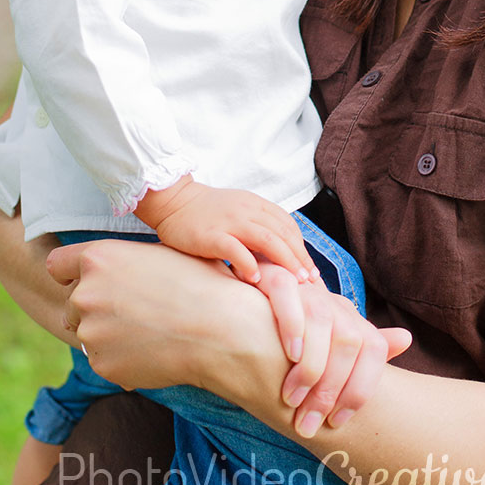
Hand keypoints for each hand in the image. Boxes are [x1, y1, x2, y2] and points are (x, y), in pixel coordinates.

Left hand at [47, 238, 254, 390]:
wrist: (222, 329)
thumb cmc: (201, 283)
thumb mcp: (161, 253)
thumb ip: (125, 261)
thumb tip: (115, 271)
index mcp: (99, 258)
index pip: (57, 264)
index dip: (70, 272)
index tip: (81, 279)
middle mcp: (85, 294)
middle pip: (74, 303)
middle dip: (97, 307)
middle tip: (136, 310)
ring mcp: (91, 333)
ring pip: (90, 334)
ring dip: (110, 335)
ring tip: (151, 330)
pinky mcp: (102, 365)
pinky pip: (105, 360)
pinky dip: (123, 358)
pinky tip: (154, 350)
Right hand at [134, 175, 316, 282]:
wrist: (174, 202)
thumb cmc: (207, 212)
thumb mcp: (239, 211)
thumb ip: (258, 226)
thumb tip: (281, 253)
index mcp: (256, 204)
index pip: (288, 225)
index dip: (302, 247)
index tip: (310, 269)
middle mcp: (247, 210)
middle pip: (282, 233)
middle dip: (299, 257)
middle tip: (310, 280)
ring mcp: (229, 221)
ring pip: (267, 239)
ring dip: (284, 261)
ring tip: (294, 282)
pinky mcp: (211, 235)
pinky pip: (235, 249)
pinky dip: (249, 263)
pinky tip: (256, 279)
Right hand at [254, 260, 411, 437]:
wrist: (257, 292)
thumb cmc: (296, 329)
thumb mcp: (330, 343)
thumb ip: (363, 349)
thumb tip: (407, 339)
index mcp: (351, 320)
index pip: (374, 349)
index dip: (359, 389)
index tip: (337, 422)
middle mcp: (333, 303)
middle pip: (349, 341)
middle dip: (330, 388)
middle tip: (307, 421)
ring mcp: (306, 290)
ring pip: (322, 321)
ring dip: (310, 366)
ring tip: (291, 398)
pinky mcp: (277, 279)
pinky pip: (289, 296)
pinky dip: (292, 326)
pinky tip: (288, 354)